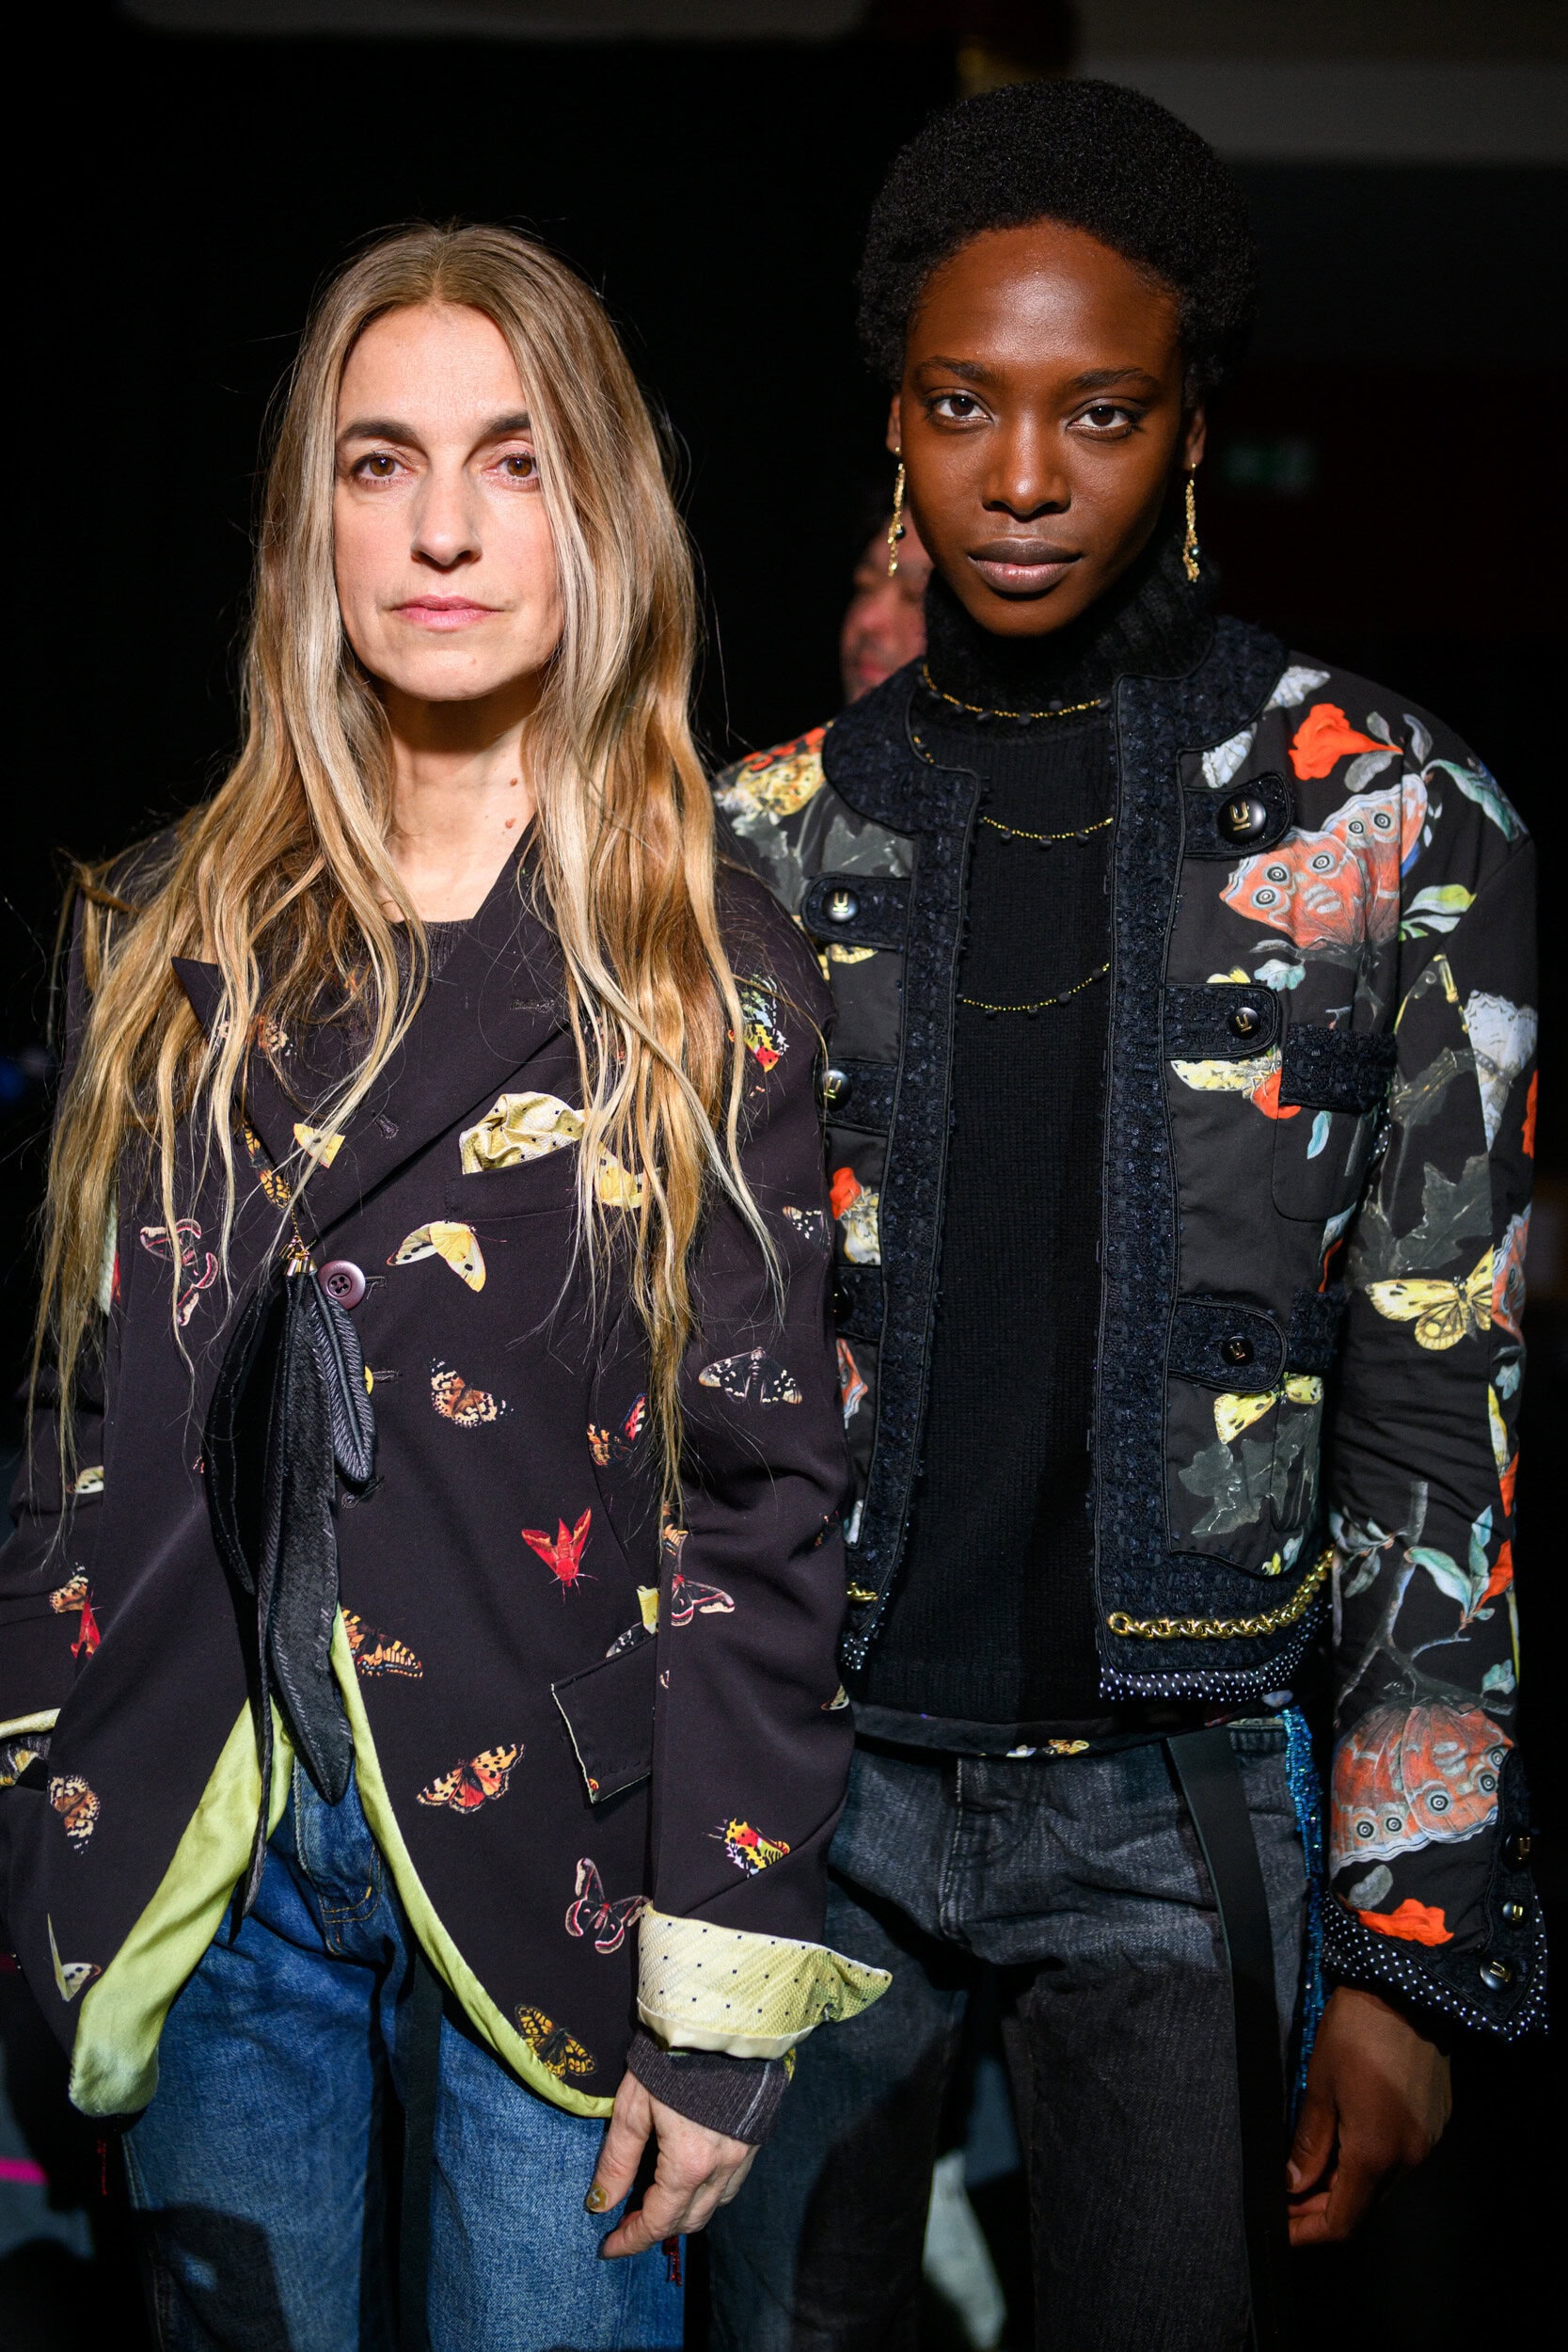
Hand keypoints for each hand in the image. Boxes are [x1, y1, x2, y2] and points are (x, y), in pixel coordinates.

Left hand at [587, 2069, 756, 2257]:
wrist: (723, 2017)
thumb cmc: (671, 2057)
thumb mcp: (633, 2105)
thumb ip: (618, 2159)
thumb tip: (600, 2203)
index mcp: (690, 2163)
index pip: (659, 2221)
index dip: (632, 2239)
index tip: (608, 2247)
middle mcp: (722, 2167)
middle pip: (689, 2220)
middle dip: (657, 2228)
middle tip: (627, 2223)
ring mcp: (744, 2153)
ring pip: (715, 2205)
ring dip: (685, 2212)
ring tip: (657, 2200)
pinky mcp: (755, 2137)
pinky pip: (731, 2183)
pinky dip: (708, 2191)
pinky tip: (689, 2176)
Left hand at [1287, 1984, 1450, 2245]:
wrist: (1406, 1990)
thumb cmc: (1357, 2033)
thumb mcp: (1319, 2086)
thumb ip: (1308, 2143)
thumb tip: (1292, 2184)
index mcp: (1377, 2154)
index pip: (1342, 2221)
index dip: (1307, 2230)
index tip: (1281, 2227)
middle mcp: (1409, 2158)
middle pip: (1364, 2207)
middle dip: (1322, 2210)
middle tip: (1286, 2199)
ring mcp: (1426, 2141)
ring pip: (1382, 2185)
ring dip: (1346, 2187)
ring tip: (1308, 2171)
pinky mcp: (1434, 2123)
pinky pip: (1399, 2159)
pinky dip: (1370, 2164)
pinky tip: (1344, 2146)